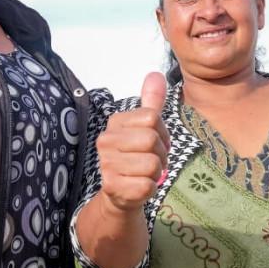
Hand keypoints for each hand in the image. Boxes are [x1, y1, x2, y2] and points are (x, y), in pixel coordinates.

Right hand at [96, 72, 169, 213]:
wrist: (121, 194)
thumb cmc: (137, 157)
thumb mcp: (146, 127)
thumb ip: (152, 101)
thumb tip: (156, 73)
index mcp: (115, 122)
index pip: (153, 118)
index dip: (163, 133)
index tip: (156, 144)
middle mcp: (105, 140)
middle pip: (152, 139)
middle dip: (161, 155)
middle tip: (152, 162)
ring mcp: (106, 163)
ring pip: (152, 164)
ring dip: (156, 174)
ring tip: (144, 175)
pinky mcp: (111, 186)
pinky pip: (147, 185)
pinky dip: (150, 188)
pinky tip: (138, 187)